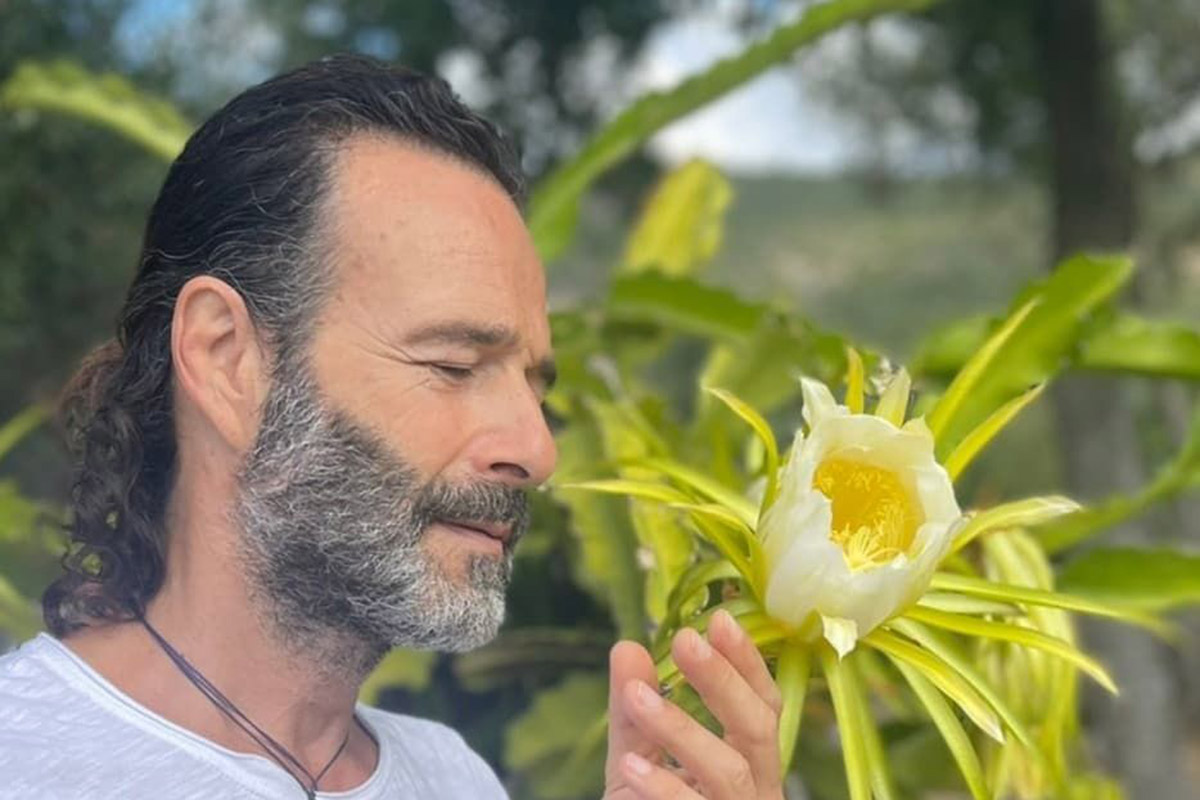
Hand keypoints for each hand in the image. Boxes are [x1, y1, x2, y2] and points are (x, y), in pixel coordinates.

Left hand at [602, 610, 783, 798]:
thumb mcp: (636, 763)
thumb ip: (634, 713)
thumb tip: (627, 647)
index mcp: (749, 765)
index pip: (763, 706)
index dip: (747, 663)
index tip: (718, 618)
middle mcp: (756, 792)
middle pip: (759, 730)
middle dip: (723, 682)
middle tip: (684, 640)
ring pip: (729, 771)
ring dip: (681, 729)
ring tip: (636, 698)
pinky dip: (664, 788)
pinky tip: (632, 768)